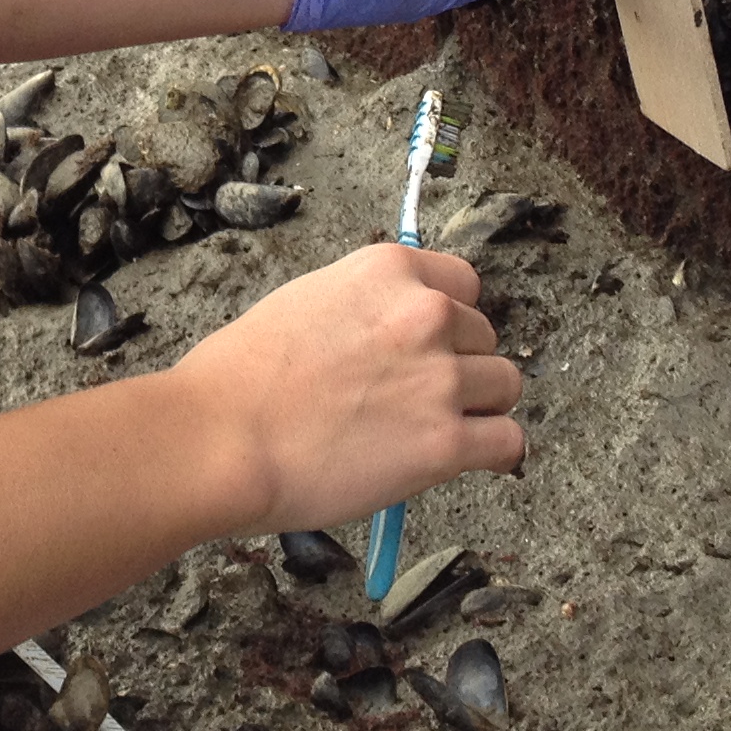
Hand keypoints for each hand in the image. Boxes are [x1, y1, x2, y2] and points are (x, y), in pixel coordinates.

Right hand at [170, 243, 523, 533]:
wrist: (222, 438)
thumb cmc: (239, 378)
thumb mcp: (305, 302)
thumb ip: (363, 309)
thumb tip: (389, 338)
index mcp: (387, 271)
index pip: (463, 285)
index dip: (449, 321)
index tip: (432, 346)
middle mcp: (424, 314)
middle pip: (484, 338)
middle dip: (459, 366)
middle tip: (417, 398)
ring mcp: (440, 379)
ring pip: (504, 387)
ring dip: (478, 408)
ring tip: (435, 430)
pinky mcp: (445, 443)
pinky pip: (508, 443)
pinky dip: (496, 454)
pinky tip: (473, 460)